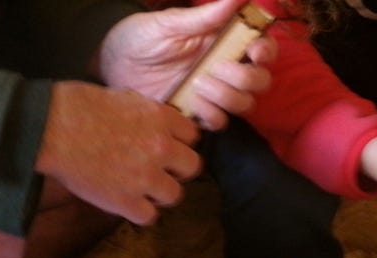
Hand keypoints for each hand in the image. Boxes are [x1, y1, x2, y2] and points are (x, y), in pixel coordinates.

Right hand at [35, 81, 200, 224]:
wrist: (48, 128)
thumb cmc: (76, 105)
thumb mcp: (123, 97)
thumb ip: (148, 113)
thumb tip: (159, 122)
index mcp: (160, 119)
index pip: (193, 136)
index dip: (180, 142)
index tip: (168, 146)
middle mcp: (161, 148)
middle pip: (192, 167)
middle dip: (177, 170)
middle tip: (160, 170)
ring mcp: (145, 176)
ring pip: (175, 196)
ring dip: (160, 194)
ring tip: (143, 189)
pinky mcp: (126, 201)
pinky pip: (148, 217)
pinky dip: (139, 212)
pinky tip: (127, 203)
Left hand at [97, 0, 275, 129]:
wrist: (110, 67)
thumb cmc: (139, 38)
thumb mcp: (169, 24)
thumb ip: (204, 16)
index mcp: (224, 42)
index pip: (263, 48)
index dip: (266, 51)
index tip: (254, 51)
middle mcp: (225, 69)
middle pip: (260, 81)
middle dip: (246, 77)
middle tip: (217, 67)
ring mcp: (214, 94)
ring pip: (245, 103)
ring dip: (227, 95)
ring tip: (198, 83)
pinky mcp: (199, 114)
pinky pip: (220, 122)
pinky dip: (210, 114)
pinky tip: (191, 102)